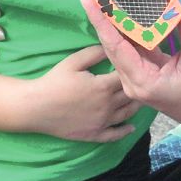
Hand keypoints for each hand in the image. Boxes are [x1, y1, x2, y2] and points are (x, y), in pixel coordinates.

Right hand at [27, 45, 143, 142]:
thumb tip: (112, 46)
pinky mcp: (94, 134)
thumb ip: (95, 53)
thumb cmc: (54, 81)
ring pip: (127, 114)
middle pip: (130, 95)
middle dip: (137, 86)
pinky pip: (114, 135)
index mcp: (103, 86)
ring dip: (136, 106)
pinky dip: (125, 131)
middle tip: (144, 80)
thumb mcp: (74, 61)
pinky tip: (131, 127)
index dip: (133, 69)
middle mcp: (107, 106)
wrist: (36, 107)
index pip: (126, 76)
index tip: (138, 63)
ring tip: (141, 98)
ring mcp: (102, 122)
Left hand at [79, 0, 180, 142]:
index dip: (100, 20)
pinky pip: (134, 50)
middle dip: (103, 16)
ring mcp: (138, 79)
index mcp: (141, 81)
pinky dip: (131, 31)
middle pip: (112, 44)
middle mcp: (133, 82)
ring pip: (122, 46)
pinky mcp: (146, 74)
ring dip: (116, 22)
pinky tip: (129, 12)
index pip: (114, 45)